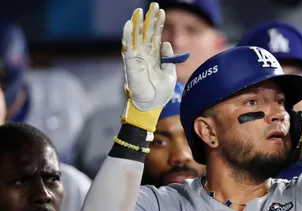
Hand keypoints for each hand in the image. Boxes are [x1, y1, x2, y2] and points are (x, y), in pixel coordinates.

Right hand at [121, 2, 188, 131]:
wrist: (152, 105)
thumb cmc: (161, 93)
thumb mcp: (170, 73)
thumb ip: (168, 58)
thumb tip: (165, 42)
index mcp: (155, 56)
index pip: (156, 35)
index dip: (159, 23)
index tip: (162, 11)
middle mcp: (145, 54)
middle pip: (147, 32)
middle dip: (150, 19)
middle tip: (154, 4)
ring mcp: (138, 58)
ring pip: (137, 36)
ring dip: (138, 23)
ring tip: (140, 10)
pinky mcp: (131, 63)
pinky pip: (128, 47)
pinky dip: (127, 35)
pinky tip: (128, 24)